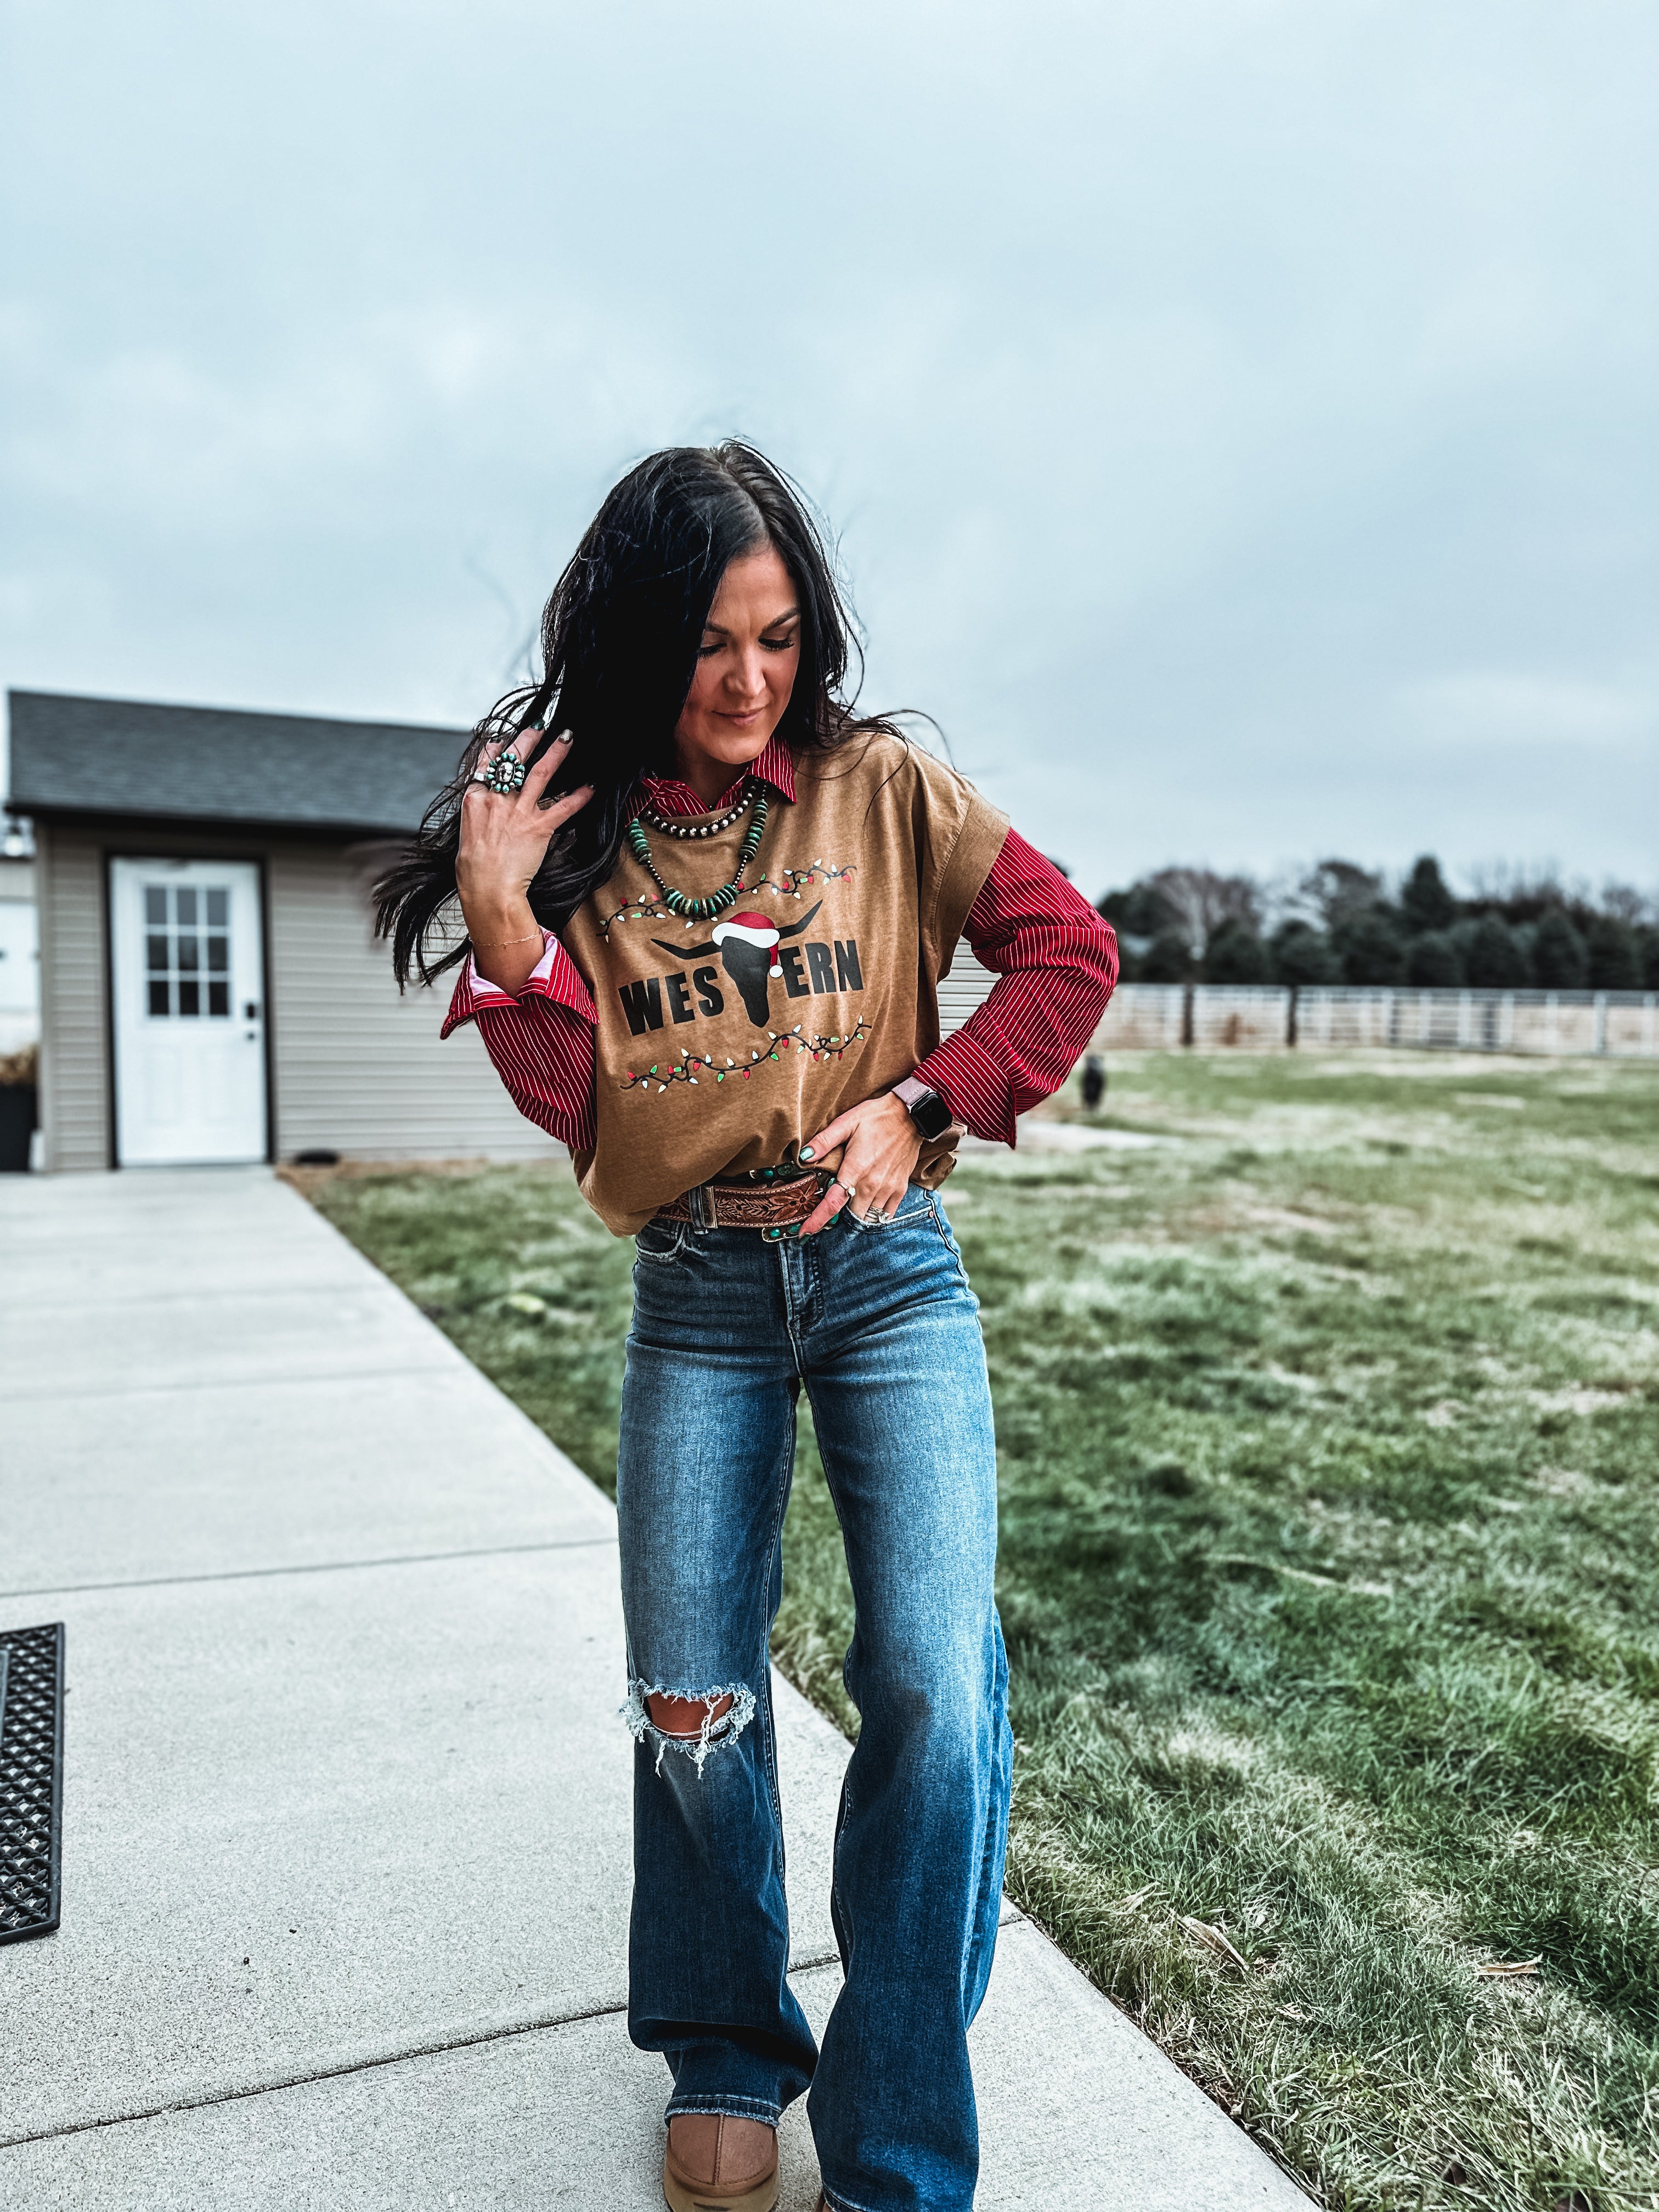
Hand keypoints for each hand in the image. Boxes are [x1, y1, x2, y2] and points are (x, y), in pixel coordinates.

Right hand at [456, 730, 593, 991]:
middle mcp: (497, 800)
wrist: (486, 889)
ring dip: (556, 753)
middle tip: (542, 725)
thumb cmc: (473, 867)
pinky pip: (563, 808)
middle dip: (529, 739)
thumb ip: (476, 808)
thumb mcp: (466, 830)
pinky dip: (579, 797)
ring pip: (540, 774)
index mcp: (476, 799)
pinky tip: (590, 787)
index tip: (505, 739)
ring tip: (568, 738)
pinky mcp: (539, 828)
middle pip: (515, 760)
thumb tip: (481, 795)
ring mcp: (519, 812)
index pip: (487, 764)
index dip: (498, 749)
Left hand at [796, 1092, 922, 1237]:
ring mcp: (888, 1188)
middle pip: (850, 1216)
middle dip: (837, 1218)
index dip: (816, 1221)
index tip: (803, 1233)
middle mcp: (871, 1185)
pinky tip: (868, 1207)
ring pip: (868, 1217)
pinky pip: (886, 1214)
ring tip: (849, 1208)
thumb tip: (804, 1157)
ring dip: (856, 1216)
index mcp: (854, 1170)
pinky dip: (876, 1215)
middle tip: (828, 1212)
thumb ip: (824, 1142)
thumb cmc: (877, 1117)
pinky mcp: (900, 1188)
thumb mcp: (846, 1122)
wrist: (912, 1116)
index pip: (832, 1204)